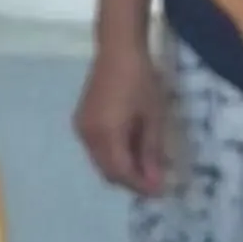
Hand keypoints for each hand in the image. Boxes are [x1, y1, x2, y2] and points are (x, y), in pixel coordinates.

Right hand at [74, 38, 170, 195]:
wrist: (118, 50)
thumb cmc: (141, 80)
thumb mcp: (153, 117)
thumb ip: (151, 152)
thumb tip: (154, 182)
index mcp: (106, 135)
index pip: (121, 173)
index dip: (140, 186)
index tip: (161, 191)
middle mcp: (88, 136)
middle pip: (108, 172)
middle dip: (131, 180)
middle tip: (155, 179)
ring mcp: (81, 128)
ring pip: (100, 162)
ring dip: (121, 168)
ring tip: (145, 163)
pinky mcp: (81, 120)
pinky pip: (96, 149)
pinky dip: (112, 155)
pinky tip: (130, 146)